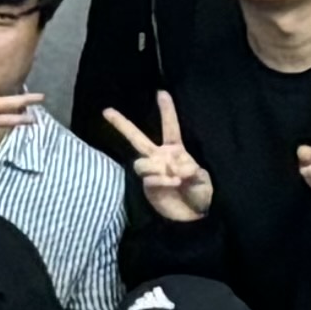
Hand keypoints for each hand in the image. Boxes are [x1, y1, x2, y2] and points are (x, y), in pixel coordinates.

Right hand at [108, 95, 213, 227]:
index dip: (167, 111)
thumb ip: (192, 172)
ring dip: (157, 167)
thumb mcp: (204, 181)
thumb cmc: (201, 195)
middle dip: (121, 124)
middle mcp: (160, 158)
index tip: (161, 93)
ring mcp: (152, 171)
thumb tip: (176, 167)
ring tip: (175, 178)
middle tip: (106, 111)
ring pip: (142, 162)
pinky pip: (148, 178)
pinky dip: (161, 180)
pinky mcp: (148, 186)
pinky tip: (172, 184)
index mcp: (176, 151)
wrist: (194, 217)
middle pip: (137, 138)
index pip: (170, 128)